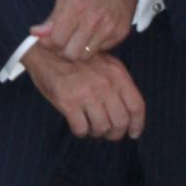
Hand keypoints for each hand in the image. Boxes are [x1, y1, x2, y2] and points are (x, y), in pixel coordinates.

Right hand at [22, 42, 145, 140]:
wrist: (49, 52)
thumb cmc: (80, 60)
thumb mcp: (107, 64)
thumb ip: (119, 84)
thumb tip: (129, 109)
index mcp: (118, 76)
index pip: (136, 106)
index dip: (137, 124)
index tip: (133, 133)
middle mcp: (106, 86)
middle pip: (120, 121)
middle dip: (116, 133)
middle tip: (109, 134)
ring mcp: (87, 94)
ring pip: (102, 127)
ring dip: (98, 133)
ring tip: (92, 128)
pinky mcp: (68, 102)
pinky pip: (81, 128)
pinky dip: (82, 133)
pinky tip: (79, 127)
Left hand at [30, 0, 138, 60]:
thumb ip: (53, 17)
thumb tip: (36, 33)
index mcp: (76, 7)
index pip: (56, 40)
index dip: (49, 42)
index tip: (49, 38)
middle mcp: (94, 20)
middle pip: (70, 54)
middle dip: (62, 50)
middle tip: (62, 41)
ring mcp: (109, 28)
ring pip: (86, 55)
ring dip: (78, 49)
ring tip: (77, 38)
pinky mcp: (121, 33)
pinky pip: (102, 49)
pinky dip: (94, 45)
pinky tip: (93, 32)